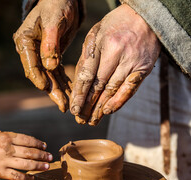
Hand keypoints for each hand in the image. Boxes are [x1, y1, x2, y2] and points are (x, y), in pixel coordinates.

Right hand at [0, 131, 51, 179]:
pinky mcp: (0, 172)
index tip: (45, 146)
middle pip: (30, 152)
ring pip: (26, 164)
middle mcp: (7, 148)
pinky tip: (33, 179)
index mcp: (6, 137)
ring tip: (47, 167)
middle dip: (42, 155)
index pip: (27, 140)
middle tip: (50, 157)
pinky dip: (26, 178)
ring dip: (39, 166)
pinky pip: (17, 176)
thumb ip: (11, 137)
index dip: (38, 143)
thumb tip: (28, 141)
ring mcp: (4, 161)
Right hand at [13, 0, 81, 111]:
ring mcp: (40, 55)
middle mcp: (30, 51)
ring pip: (50, 77)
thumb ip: (50, 43)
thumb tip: (49, 66)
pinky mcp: (52, 56)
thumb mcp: (53, 20)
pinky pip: (58, 73)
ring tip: (68, 104)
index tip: (46, 89)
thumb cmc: (56, 4)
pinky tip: (71, 92)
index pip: (30, 64)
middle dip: (52, 90)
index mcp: (24, 41)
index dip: (38, 78)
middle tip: (63, 105)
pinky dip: (64, 82)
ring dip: (59, 90)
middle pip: (41, 75)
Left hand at [70, 4, 160, 124]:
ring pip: (113, 90)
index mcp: (101, 43)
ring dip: (101, 108)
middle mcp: (117, 53)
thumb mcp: (95, 35)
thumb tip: (78, 84)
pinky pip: (130, 89)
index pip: (87, 75)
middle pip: (99, 86)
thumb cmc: (115, 26)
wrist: (146, 17)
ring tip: (92, 121)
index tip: (74, 109)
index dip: (80, 94)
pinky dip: (119, 102)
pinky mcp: (144, 68)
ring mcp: (132, 61)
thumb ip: (86, 58)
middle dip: (88, 105)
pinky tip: (108, 111)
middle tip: (81, 120)